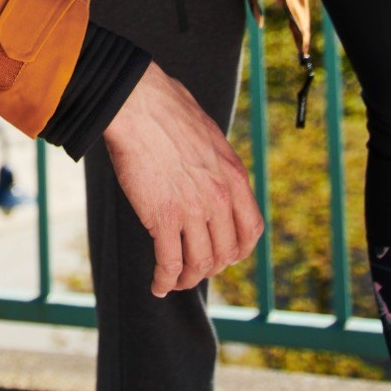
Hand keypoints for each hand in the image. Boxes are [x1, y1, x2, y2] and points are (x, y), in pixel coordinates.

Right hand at [102, 61, 262, 295]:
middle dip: (210, 268)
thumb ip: (214, 163)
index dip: (238, 250)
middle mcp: (220, 198)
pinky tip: (157, 285)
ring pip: (199, 263)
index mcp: (234, 176)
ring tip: (175, 281)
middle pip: (225, 253)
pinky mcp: (163, 217)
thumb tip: (206, 170)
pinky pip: (169, 262)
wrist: (139, 104)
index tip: (225, 255)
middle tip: (194, 270)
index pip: (250, 230)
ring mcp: (193, 210)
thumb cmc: (166, 109)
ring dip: (187, 279)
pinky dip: (164, 280)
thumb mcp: (208, 136)